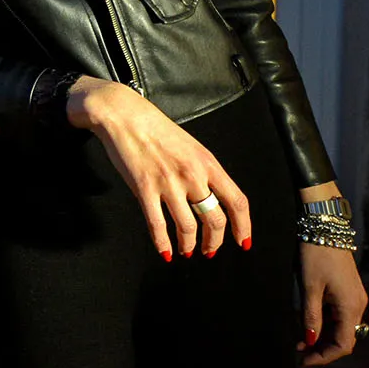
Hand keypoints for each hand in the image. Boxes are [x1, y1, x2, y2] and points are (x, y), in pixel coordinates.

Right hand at [66, 77, 253, 260]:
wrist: (125, 116)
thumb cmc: (157, 129)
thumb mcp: (192, 147)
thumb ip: (204, 172)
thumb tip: (212, 200)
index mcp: (208, 164)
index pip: (237, 202)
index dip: (243, 227)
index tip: (242, 242)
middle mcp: (193, 175)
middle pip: (215, 219)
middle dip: (214, 241)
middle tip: (209, 250)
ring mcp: (168, 183)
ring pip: (188, 227)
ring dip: (189, 245)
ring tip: (186, 251)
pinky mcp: (145, 189)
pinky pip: (157, 224)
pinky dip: (163, 243)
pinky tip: (165, 251)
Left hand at [298, 186, 368, 365]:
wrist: (324, 225)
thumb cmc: (315, 254)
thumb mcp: (309, 287)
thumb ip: (310, 317)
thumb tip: (309, 342)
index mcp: (351, 307)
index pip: (343, 344)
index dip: (324, 356)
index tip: (303, 361)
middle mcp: (358, 305)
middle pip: (344, 338)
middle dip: (322, 349)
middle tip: (299, 353)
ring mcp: (354, 297)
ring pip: (341, 327)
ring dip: (322, 336)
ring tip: (299, 341)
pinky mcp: (348, 290)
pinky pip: (339, 315)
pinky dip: (325, 323)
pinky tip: (307, 324)